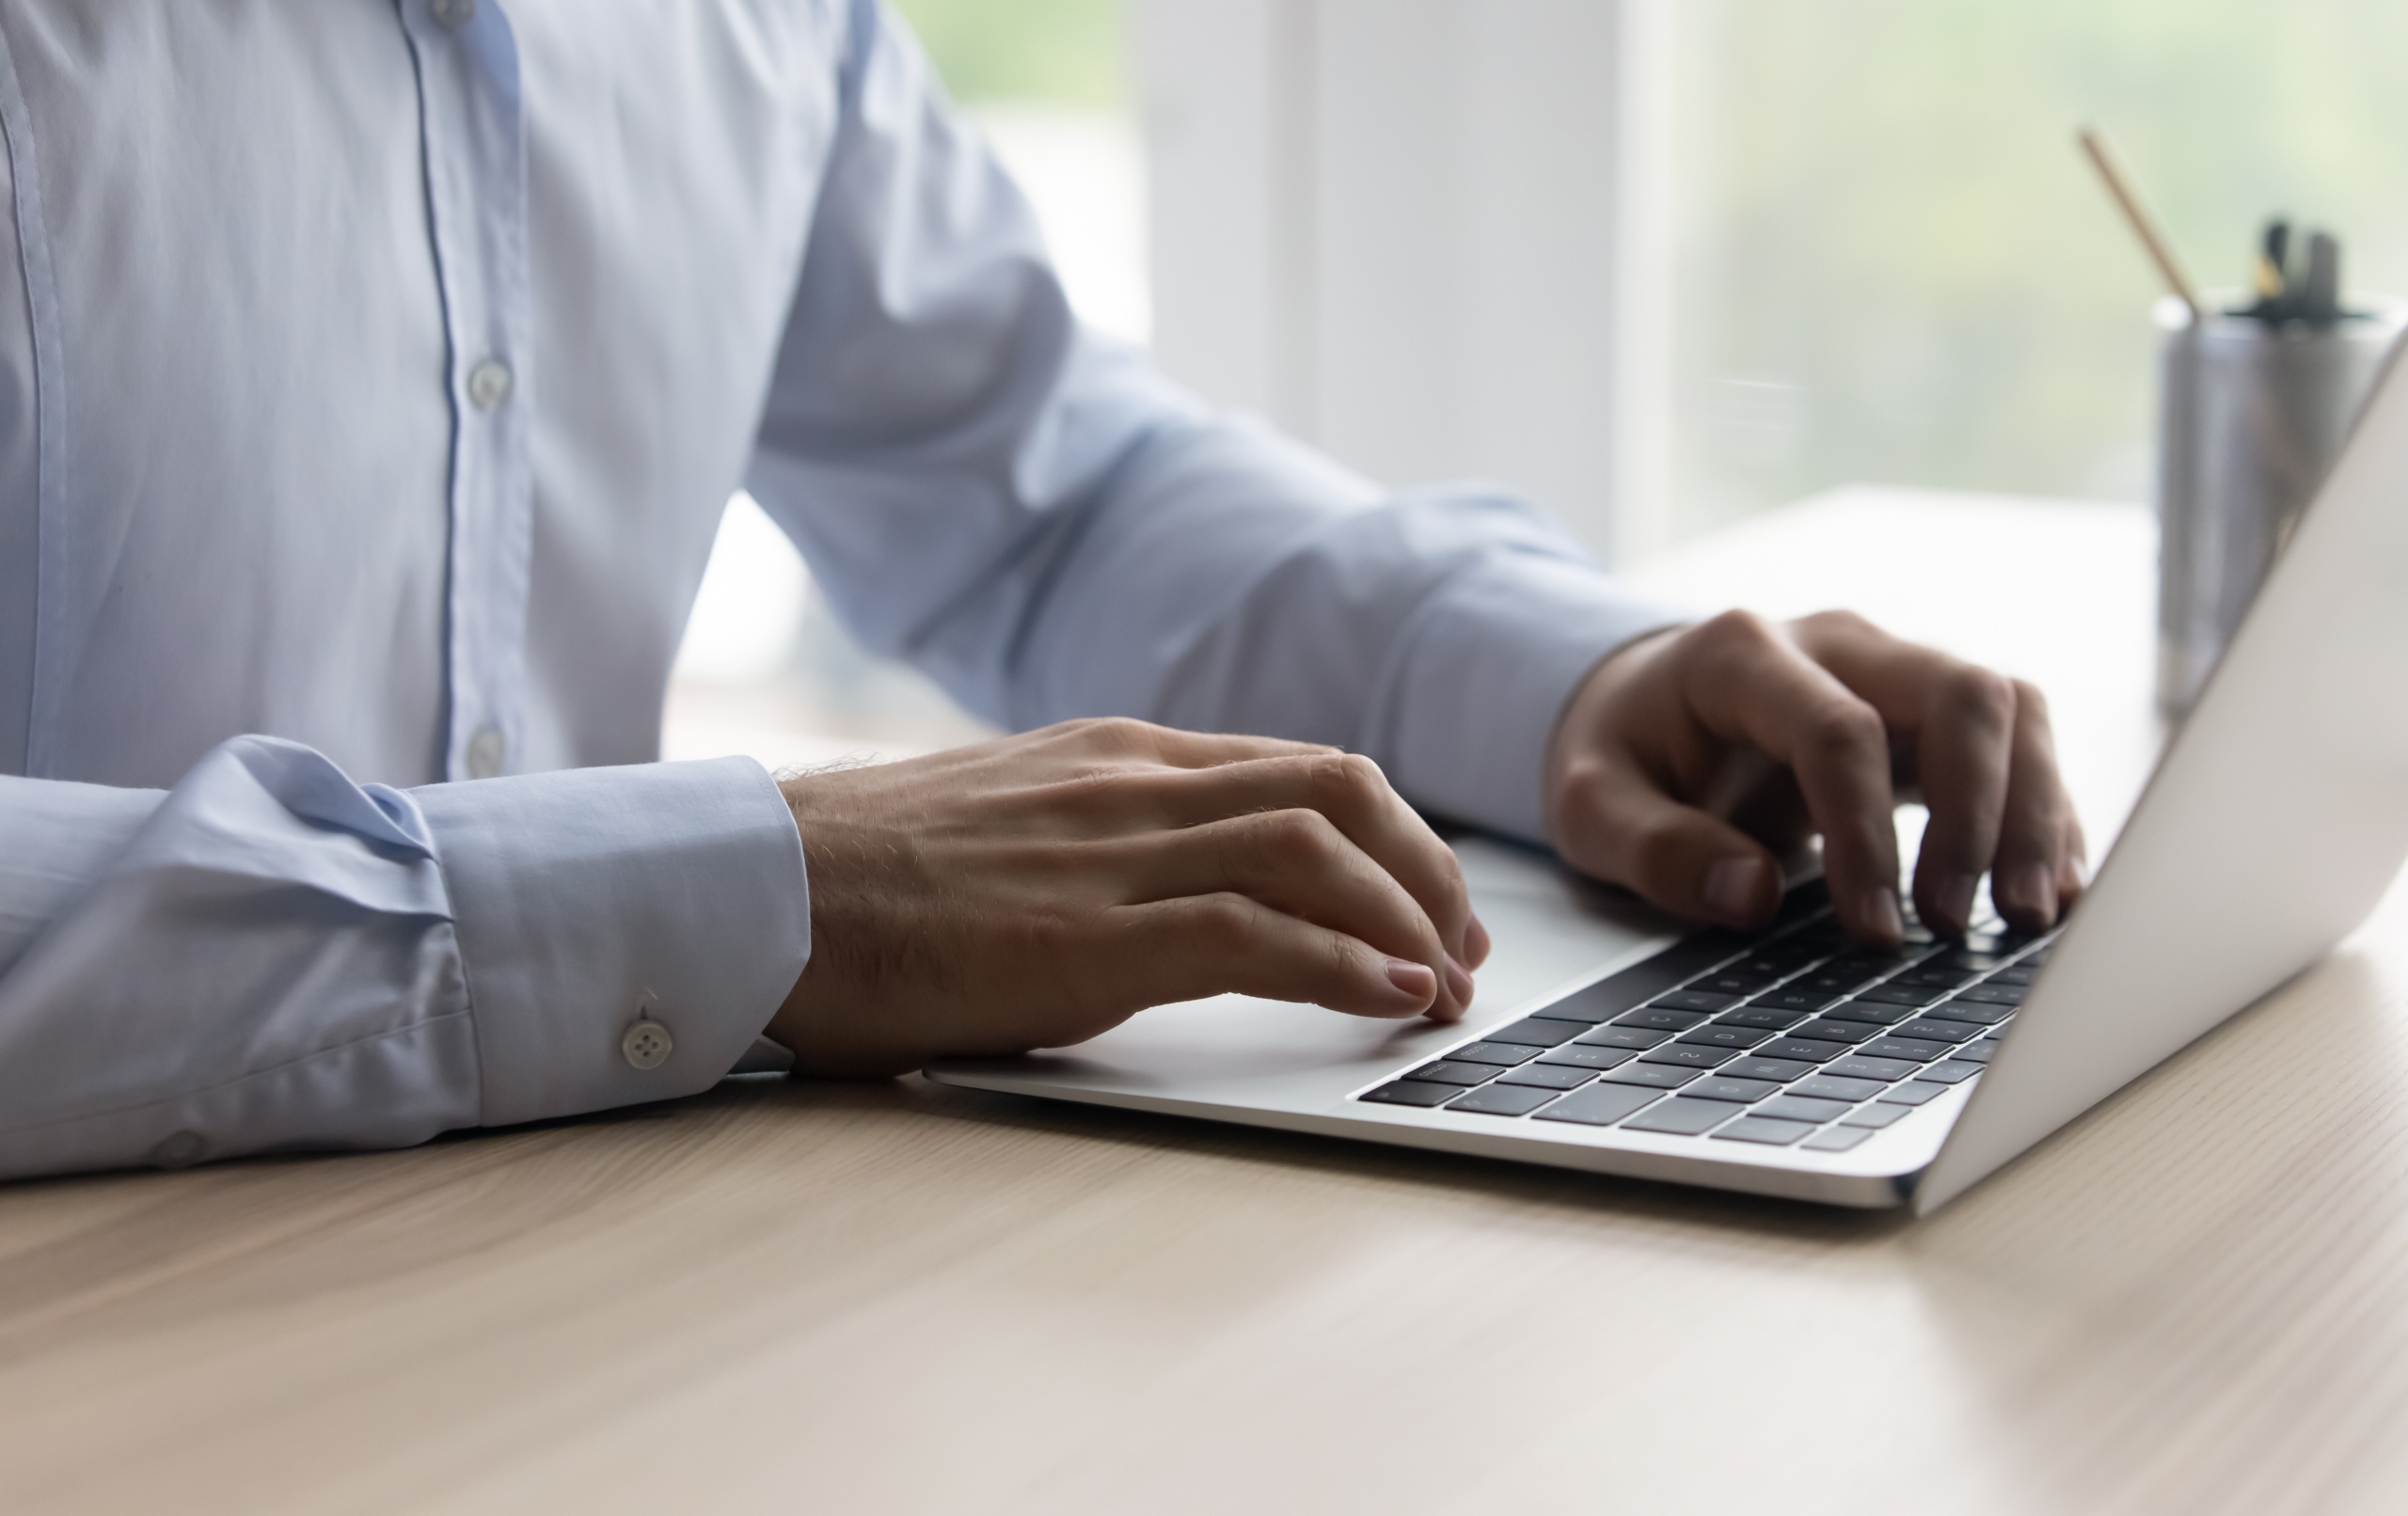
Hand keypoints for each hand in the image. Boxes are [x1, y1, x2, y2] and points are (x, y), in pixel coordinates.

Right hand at [766, 718, 1486, 1074]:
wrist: (750, 891)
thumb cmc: (855, 881)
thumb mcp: (1002, 829)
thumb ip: (1092, 843)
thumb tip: (1163, 900)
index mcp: (1114, 757)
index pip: (1295, 767)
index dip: (1387, 832)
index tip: (1425, 899)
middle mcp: (1131, 785)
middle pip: (1335, 790)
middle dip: (1426, 866)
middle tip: (1463, 945)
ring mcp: (1111, 852)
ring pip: (1316, 846)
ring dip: (1407, 916)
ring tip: (1445, 982)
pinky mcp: (1086, 933)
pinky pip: (1254, 932)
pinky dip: (1343, 963)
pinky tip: (1389, 997)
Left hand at [1544, 610, 2085, 944]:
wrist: (1639, 709)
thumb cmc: (1621, 755)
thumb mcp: (1586, 805)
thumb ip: (1653, 848)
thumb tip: (1751, 896)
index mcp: (1741, 656)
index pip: (1838, 730)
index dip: (1866, 835)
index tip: (1874, 930)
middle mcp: (1836, 645)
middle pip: (1958, 694)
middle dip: (1979, 814)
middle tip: (1956, 924)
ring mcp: (1891, 670)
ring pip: (2008, 709)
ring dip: (2032, 812)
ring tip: (2026, 917)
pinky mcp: (1925, 714)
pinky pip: (2016, 741)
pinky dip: (2041, 812)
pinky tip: (2047, 889)